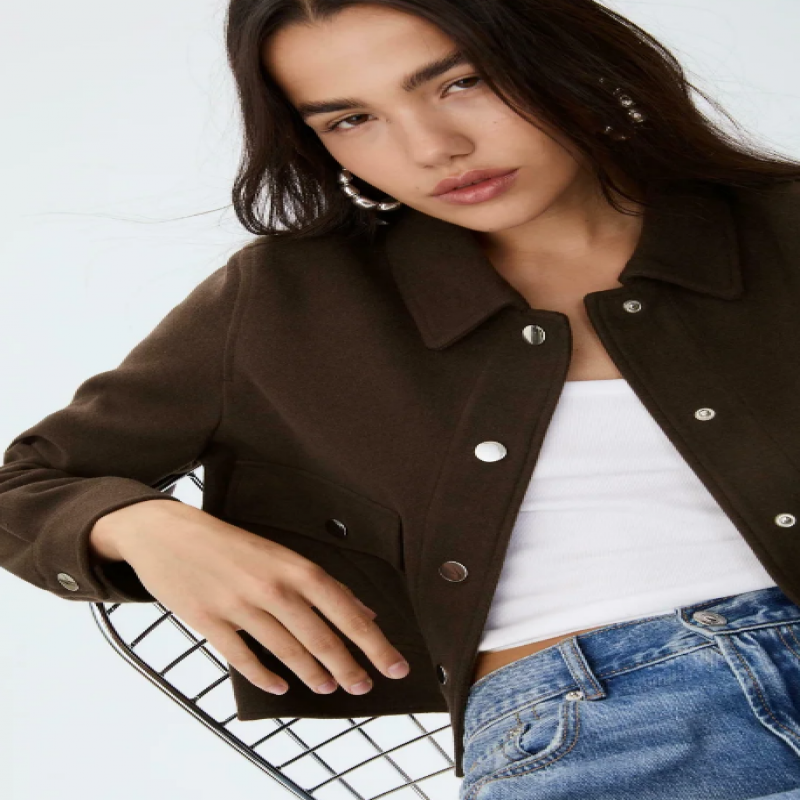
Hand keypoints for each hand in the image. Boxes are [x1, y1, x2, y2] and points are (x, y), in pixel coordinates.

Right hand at [90, 500, 410, 694]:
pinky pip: (244, 659)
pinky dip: (265, 677)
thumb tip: (363, 612)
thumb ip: (321, 585)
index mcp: (294, 566)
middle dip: (348, 667)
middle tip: (365, 687)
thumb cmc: (230, 543)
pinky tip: (281, 687)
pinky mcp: (209, 623)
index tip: (394, 665)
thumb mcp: (280, 554)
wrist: (168, 533)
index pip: (345, 610)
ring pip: (287, 651)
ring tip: (329, 687)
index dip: (374, 642)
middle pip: (321, 637)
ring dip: (313, 674)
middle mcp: (272, 587)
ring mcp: (239, 606)